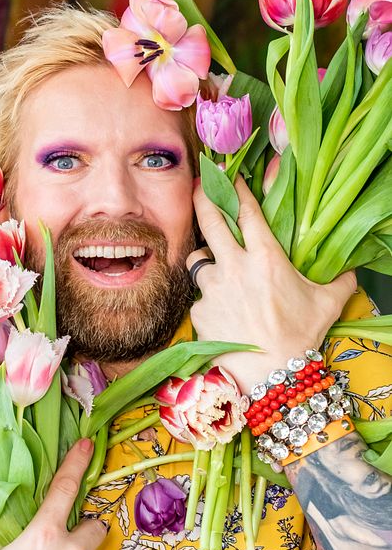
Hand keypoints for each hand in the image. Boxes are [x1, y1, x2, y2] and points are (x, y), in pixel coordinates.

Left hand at [187, 175, 355, 393]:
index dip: (237, 188)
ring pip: (199, 259)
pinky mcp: (198, 309)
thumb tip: (350, 271)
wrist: (269, 375)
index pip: (247, 210)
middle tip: (199, 183)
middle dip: (203, 196)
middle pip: (210, 219)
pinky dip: (208, 298)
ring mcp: (212, 287)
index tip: (229, 174)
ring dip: (206, 258)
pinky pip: (199, 295)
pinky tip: (221, 311)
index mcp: (265, 256)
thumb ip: (339, 281)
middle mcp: (234, 265)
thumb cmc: (300, 336)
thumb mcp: (327, 304)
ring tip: (216, 268)